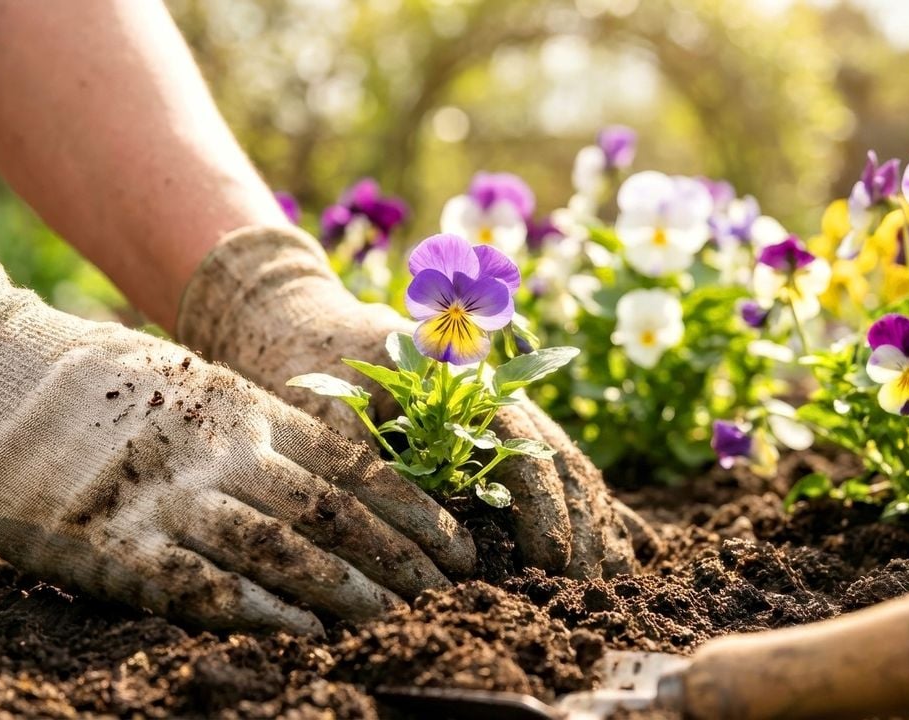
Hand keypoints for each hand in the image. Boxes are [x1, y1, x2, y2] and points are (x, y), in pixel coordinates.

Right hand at [0, 254, 473, 633]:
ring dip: (346, 590)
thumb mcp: (207, 386)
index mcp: (250, 410)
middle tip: (446, 592)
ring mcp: (173, 496)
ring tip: (395, 618)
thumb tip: (347, 476)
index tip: (458, 544)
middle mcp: (224, 451)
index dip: (415, 511)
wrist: (9, 381)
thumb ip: (270, 427)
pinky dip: (260, 610)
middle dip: (398, 558)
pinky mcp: (119, 543)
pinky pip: (203, 584)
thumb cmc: (119, 387)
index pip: (355, 467)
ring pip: (282, 551)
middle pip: (332, 514)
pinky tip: (304, 630)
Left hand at [177, 226, 640, 577]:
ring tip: (601, 578)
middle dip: (577, 521)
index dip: (543, 503)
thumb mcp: (328, 409)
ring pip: (561, 462)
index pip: (522, 440)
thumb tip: (410, 537)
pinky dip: (577, 506)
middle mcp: (489, 389)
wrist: (299, 321)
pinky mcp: (486, 432)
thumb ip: (367, 463)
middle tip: (583, 585)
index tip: (550, 557)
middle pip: (556, 455)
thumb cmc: (310, 363)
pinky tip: (609, 545)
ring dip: (586, 519)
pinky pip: (545, 468)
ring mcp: (493, 410)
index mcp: (460, 375)